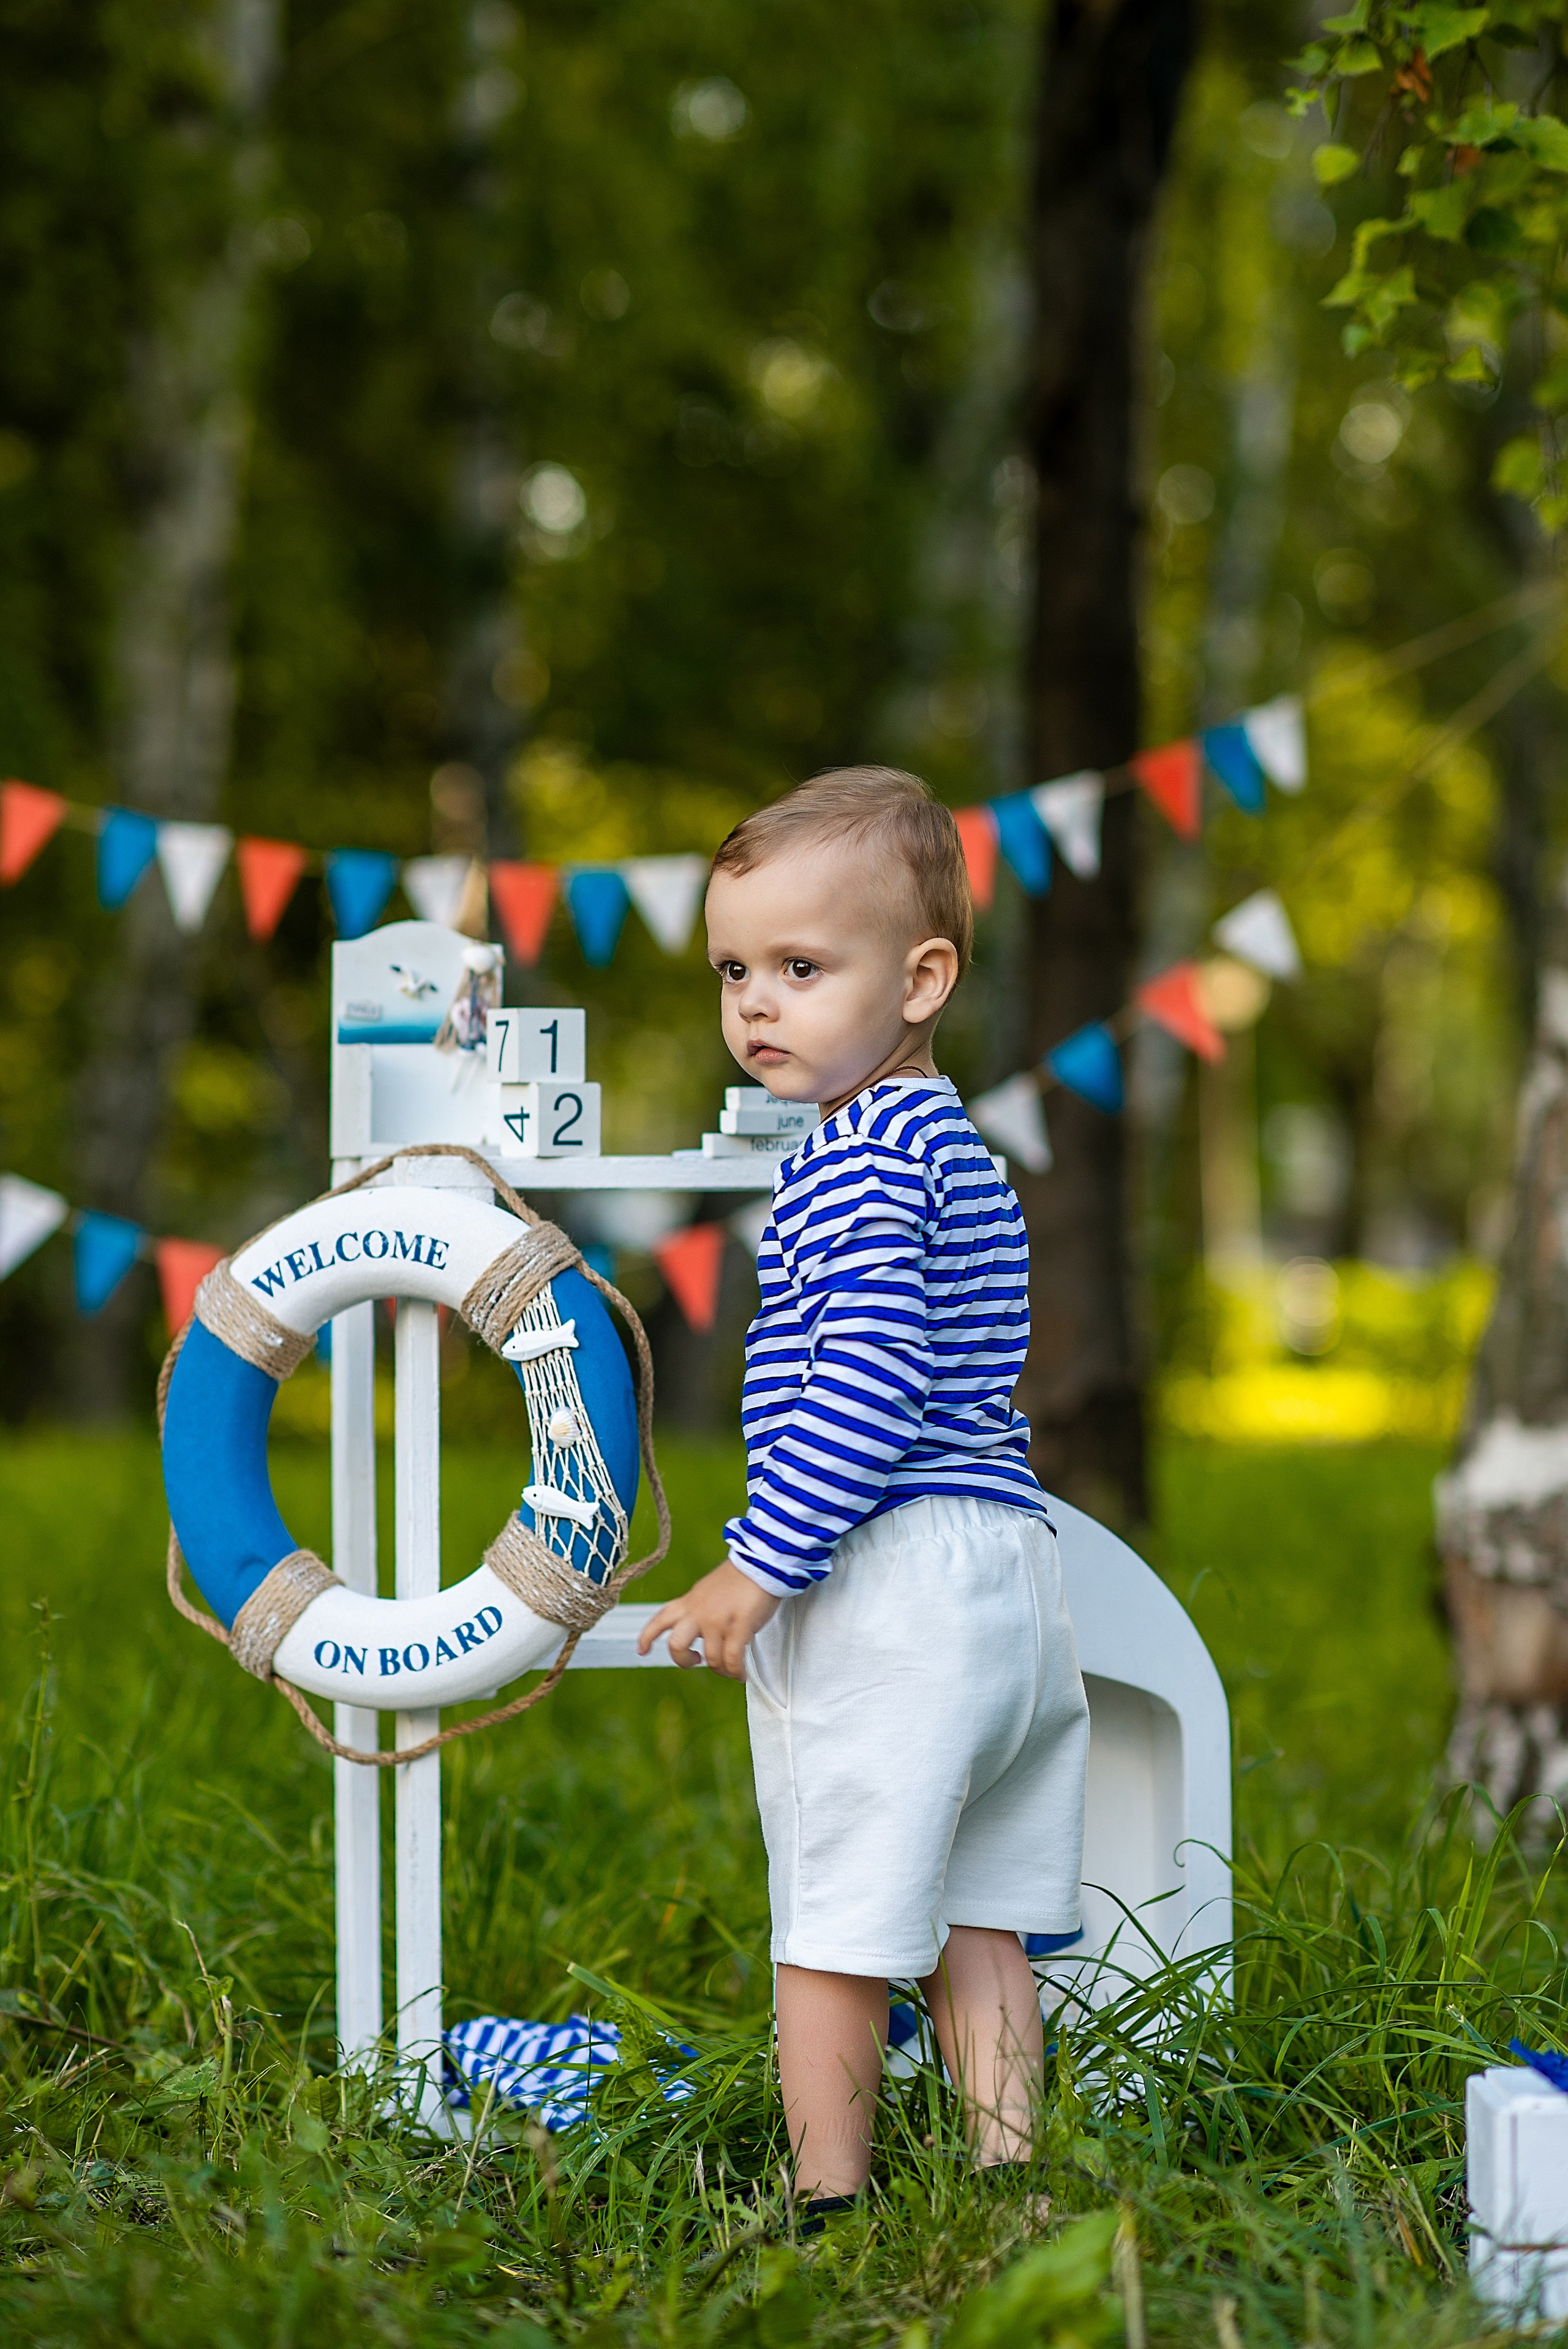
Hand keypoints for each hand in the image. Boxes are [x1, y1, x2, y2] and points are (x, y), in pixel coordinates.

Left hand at [637, 1560, 779, 1679]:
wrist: (761, 1561)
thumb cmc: (740, 1577)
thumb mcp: (708, 1591)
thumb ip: (699, 1610)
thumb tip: (701, 1634)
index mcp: (689, 1602)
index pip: (660, 1619)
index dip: (647, 1637)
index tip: (641, 1651)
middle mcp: (698, 1612)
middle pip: (675, 1645)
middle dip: (683, 1661)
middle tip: (697, 1661)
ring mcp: (717, 1620)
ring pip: (709, 1658)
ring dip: (721, 1670)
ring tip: (731, 1670)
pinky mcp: (738, 1626)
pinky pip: (732, 1659)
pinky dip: (736, 1672)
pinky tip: (741, 1674)